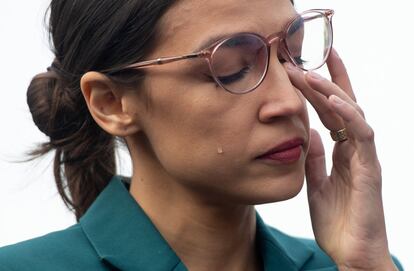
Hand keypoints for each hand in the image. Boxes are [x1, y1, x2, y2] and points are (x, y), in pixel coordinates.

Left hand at [285, 49, 396, 269]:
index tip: (304, 68)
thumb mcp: (317, 185)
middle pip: (343, 106)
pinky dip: (349, 116)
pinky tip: (335, 100)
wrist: (351, 253)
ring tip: (311, 72)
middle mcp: (355, 149)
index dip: (320, 90)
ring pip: (352, 114)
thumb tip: (310, 135)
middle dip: (325, 80)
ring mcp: (364, 157)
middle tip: (303, 58)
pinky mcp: (370, 169)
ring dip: (332, 91)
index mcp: (342, 152)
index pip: (332, 114)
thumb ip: (316, 160)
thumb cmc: (338, 222)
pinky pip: (362, 136)